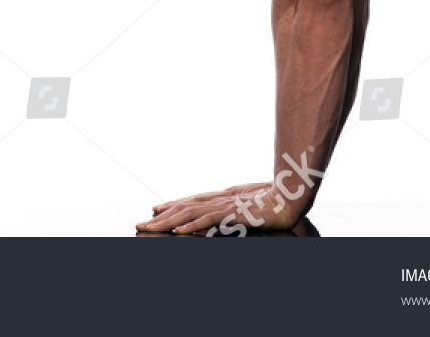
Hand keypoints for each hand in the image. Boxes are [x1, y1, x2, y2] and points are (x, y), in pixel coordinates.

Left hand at [136, 184, 303, 235]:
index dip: (172, 205)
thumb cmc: (273, 201)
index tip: (154, 210)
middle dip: (161, 216)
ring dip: (168, 221)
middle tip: (140, 224)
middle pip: (184, 206)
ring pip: (189, 213)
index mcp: (222, 197)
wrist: (289, 197)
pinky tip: (178, 232)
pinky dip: (191, 225)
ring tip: (150, 227)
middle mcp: (218, 199)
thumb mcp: (250, 205)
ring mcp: (224, 206)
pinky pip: (207, 220)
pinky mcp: (232, 214)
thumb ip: (235, 209)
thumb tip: (224, 216)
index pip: (191, 201)